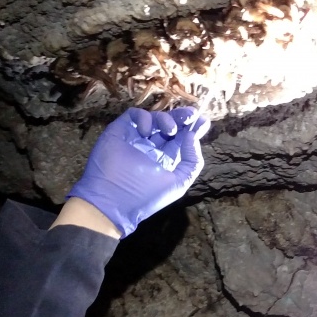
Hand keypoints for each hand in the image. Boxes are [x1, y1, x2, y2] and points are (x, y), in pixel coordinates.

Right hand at [67, 107, 209, 236]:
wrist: (112, 201)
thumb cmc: (146, 196)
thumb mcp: (178, 183)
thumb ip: (191, 161)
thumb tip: (192, 136)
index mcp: (165, 159)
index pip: (181, 139)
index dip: (193, 130)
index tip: (203, 122)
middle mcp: (151, 148)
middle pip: (170, 125)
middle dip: (182, 118)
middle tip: (192, 115)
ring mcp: (135, 139)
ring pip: (155, 118)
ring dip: (166, 119)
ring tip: (170, 130)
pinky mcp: (119, 131)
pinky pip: (133, 115)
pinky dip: (144, 118)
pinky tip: (147, 131)